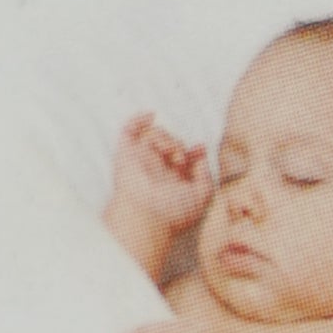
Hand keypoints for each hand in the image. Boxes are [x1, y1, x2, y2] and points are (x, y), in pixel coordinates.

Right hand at [107, 113, 209, 242]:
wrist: (147, 216)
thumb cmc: (175, 211)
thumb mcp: (203, 196)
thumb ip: (206, 175)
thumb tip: (200, 157)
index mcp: (174, 181)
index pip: (184, 159)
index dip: (194, 151)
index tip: (200, 148)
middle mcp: (156, 170)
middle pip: (170, 144)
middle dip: (179, 144)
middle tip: (181, 158)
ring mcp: (141, 161)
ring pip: (155, 135)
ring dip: (166, 137)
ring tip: (170, 151)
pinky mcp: (126, 154)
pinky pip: (129, 131)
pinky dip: (138, 120)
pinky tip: (151, 116)